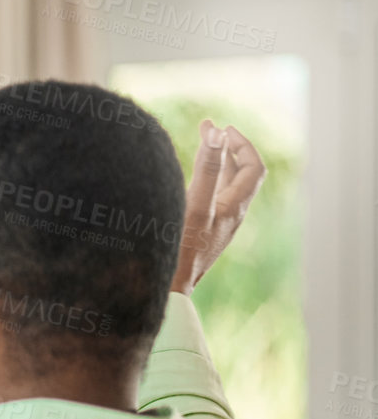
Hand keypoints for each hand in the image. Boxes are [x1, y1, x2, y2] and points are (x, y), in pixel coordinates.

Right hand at [172, 120, 265, 294]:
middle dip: (229, 150)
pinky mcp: (201, 236)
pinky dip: (205, 183)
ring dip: (217, 165)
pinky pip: (211, 202)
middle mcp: (230, 217)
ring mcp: (216, 228)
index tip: (222, 128)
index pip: (252, 168)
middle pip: (241, 176)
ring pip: (225, 189)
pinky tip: (187, 183)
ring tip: (203, 148)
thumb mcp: (194, 206)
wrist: (166, 291)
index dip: (241, 145)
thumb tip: (217, 133)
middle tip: (211, 130)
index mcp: (234, 208)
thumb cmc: (180, 251)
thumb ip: (205, 169)